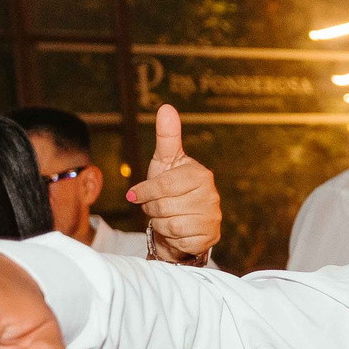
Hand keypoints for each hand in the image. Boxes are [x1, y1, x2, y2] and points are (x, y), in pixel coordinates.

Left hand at [130, 105, 220, 264]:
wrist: (181, 221)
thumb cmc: (170, 188)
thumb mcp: (164, 162)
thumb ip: (167, 136)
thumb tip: (166, 107)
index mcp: (200, 175)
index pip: (164, 185)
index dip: (145, 191)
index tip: (135, 194)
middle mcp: (211, 196)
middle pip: (164, 206)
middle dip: (152, 209)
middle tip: (155, 206)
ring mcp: (213, 218)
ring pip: (171, 225)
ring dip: (160, 224)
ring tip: (165, 217)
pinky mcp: (209, 238)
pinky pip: (179, 240)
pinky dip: (171, 238)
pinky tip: (175, 231)